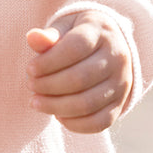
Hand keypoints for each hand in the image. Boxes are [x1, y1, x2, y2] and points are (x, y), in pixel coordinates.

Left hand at [25, 9, 132, 133]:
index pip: (75, 48)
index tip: (30, 69)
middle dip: (48, 86)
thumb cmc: (78, 36)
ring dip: (56, 106)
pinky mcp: (120, 104)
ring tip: (36, 102)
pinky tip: (57, 115)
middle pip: (80, 78)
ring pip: (87, 103)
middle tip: (31, 85)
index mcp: (101, 32)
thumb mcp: (65, 28)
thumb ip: (49, 36)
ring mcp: (121, 83)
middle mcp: (117, 58)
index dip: (48, 61)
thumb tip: (32, 38)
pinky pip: (99, 123)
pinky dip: (74, 124)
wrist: (111, 46)